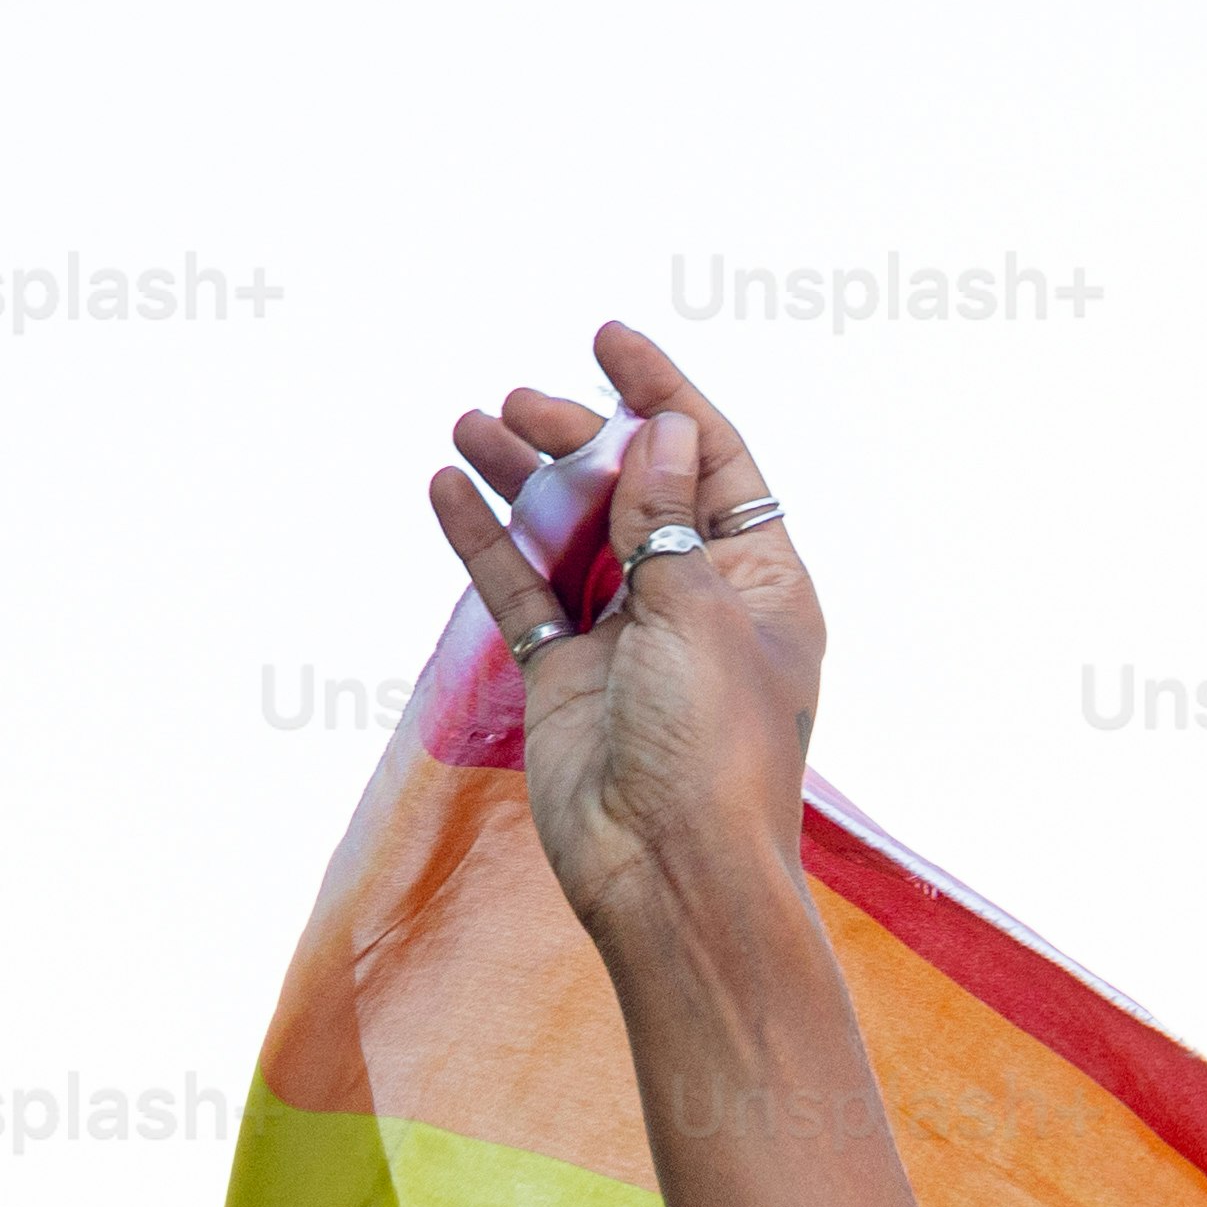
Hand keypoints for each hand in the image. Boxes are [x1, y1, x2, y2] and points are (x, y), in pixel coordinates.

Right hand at [418, 321, 822, 953]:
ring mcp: (628, 636)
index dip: (664, 396)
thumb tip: (664, 430)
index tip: (610, 338)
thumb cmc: (708, 747)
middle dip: (578, 436)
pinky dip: (485, 539)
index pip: (715, 462)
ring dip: (523, 476)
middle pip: (634, 487)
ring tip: (472, 425)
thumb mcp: (695, 612)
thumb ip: (668, 519)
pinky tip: (446, 487)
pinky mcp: (567, 674)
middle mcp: (696, 601)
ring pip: (570, 532)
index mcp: (760, 583)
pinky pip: (521, 590)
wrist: (665, 867)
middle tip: (521, 405)